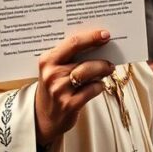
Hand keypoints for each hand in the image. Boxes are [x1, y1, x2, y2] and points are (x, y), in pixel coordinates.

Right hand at [35, 29, 114, 145]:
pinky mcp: (69, 104)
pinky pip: (92, 90)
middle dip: (101, 59)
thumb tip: (98, 42)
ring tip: (108, 70)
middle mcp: (52, 74)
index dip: (92, 37)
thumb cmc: (54, 87)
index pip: (73, 43)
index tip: (105, 34)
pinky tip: (99, 86)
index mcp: (47, 60)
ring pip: (89, 74)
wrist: (43, 116)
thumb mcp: (54, 69)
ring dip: (102, 70)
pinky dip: (99, 86)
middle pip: (84, 60)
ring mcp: (60, 90)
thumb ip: (69, 56)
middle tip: (110, 60)